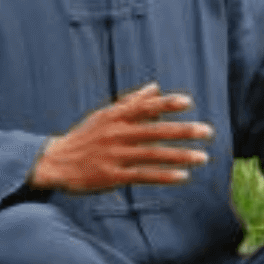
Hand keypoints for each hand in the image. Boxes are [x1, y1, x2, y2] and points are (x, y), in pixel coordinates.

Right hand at [29, 83, 213, 192]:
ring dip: (180, 156)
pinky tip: (183, 176)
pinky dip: (164, 176)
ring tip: (203, 157)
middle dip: (183, 131)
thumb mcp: (105, 115)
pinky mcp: (112, 176)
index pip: (144, 106)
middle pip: (155, 131)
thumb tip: (156, 87)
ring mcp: (114, 155)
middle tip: (208, 132)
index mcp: (115, 116)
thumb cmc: (85, 137)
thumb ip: (132, 102)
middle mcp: (116, 134)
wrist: (55, 163)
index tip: (188, 102)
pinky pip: (143, 176)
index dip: (166, 104)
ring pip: (153, 155)